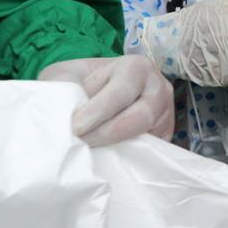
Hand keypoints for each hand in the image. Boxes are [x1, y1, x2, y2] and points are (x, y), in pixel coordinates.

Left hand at [40, 55, 173, 146]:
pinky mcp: (164, 136)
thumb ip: (63, 87)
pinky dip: (130, 159)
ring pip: (150, 137)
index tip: (75, 128)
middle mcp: (158, 89)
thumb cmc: (79, 82)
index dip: (98, 111)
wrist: (92, 91)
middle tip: (82, 143)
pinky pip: (153, 153)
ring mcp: (166, 114)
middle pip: (141, 116)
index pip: (122, 91)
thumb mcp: (65, 75)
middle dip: (108, 133)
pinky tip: (107, 159)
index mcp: (136, 68)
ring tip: (91, 152)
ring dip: (118, 148)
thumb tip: (61, 114)